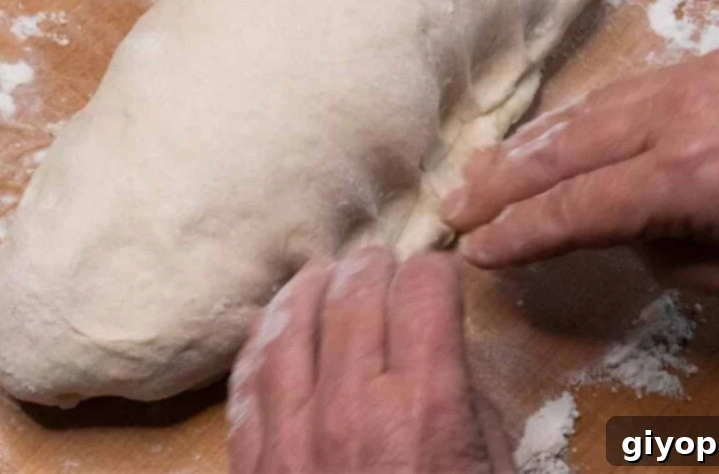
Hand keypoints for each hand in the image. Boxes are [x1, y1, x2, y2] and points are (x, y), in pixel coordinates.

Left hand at [227, 248, 513, 472]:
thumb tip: (442, 357)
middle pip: (355, 293)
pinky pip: (248, 378)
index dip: (437, 273)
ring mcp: (293, 433)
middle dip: (375, 267)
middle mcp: (353, 405)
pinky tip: (274, 324)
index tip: (439, 279)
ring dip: (311, 287)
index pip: (424, 291)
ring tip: (324, 274)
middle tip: (383, 264)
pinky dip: (262, 339)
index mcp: (426, 407)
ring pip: (290, 321)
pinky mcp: (254, 461)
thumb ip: (470, 407)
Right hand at [442, 43, 718, 312]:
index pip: (576, 209)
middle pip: (563, 151)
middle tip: (453, 205)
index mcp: (690, 181)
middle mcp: (677, 119)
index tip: (476, 251)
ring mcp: (694, 79)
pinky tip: (555, 130)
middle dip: (502, 182)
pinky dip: (577, 114)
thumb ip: (683, 261)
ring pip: (586, 111)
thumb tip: (638, 232)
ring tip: (483, 167)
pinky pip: (624, 88)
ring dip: (528, 143)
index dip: (520, 233)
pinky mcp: (715, 58)